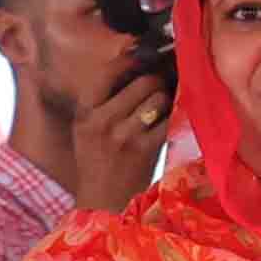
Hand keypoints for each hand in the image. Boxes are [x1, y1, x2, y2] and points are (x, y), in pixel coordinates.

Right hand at [65, 56, 171, 213]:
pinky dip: (175, 116)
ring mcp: (124, 135)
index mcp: (85, 112)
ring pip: (159, 98)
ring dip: (167, 99)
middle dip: (158, 81)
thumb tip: (140, 68)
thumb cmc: (98, 163)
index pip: (109, 71)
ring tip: (164, 107)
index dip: (132, 60)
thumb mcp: (88, 130)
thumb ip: (105, 102)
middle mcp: (101, 120)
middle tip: (164, 84)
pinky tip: (174, 118)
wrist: (102, 203)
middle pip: (143, 82)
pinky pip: (170, 120)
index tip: (146, 57)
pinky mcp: (146, 149)